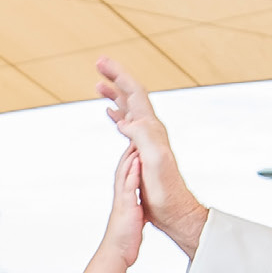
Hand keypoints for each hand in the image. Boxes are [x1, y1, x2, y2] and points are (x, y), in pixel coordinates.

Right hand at [97, 58, 207, 255]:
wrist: (173, 209)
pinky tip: (111, 115)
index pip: (134, 93)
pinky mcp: (143, 151)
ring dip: (115, 93)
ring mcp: (147, 140)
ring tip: (99, 84)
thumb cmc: (165, 190)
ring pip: (129, 108)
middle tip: (98, 64)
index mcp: (151, 128)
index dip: (118, 74)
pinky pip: (128, 124)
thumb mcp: (155, 160)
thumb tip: (127, 120)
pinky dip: (118, 114)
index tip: (101, 63)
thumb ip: (143, 137)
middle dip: (116, 77)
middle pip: (132, 95)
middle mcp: (150, 130)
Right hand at [103, 149, 145, 267]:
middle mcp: (121, 194)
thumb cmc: (125, 239)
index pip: (127, 171)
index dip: (132, 156)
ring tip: (135, 139)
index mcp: (124, 196)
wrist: (118, 253)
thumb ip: (136, 211)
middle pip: (124, 166)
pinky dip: (133, 173)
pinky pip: (130, 186)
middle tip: (134, 131)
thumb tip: (141, 210)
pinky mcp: (127, 206)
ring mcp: (123, 199)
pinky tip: (137, 162)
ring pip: (125, 172)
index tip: (138, 142)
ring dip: (130, 156)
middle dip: (130, 149)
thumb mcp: (133, 219)